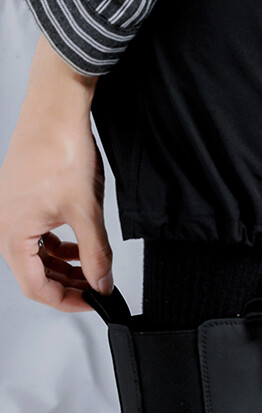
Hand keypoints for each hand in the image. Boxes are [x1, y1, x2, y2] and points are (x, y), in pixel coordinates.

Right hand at [0, 35, 110, 311]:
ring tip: (92, 267)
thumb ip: (95, 254)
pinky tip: (79, 245)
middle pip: (34, 274)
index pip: (36, 287)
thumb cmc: (60, 150)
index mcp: (12, 232)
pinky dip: (58, 246)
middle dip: (67, 284)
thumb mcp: (86, 213)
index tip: (94, 302)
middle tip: (97, 287)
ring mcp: (11, 211)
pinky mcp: (21, 200)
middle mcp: (4, 224)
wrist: (55, 110)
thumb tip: (102, 283)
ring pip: (36, 256)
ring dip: (63, 266)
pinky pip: (36, 235)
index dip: (67, 300)